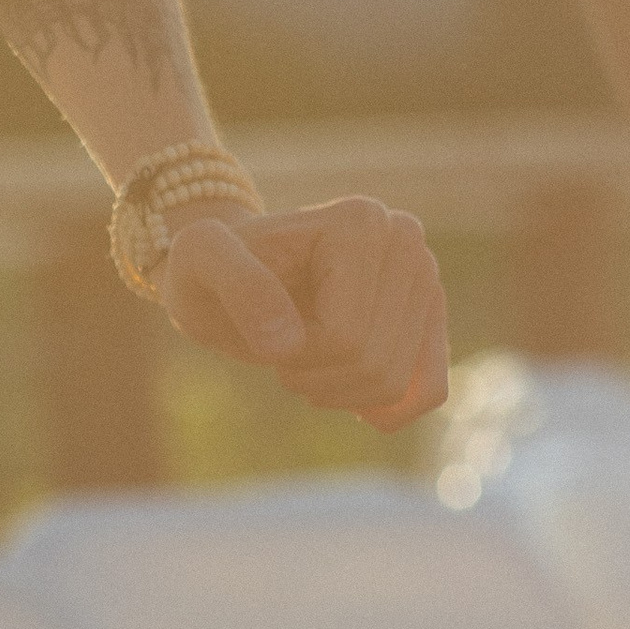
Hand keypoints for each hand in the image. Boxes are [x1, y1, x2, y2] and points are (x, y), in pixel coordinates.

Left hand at [157, 197, 449, 431]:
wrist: (231, 271)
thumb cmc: (210, 263)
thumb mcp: (198, 259)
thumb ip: (235, 284)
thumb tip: (287, 342)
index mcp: (361, 220)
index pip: (344, 336)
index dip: (296, 353)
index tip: (265, 323)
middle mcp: (406, 240)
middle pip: (375, 365)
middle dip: (317, 376)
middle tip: (282, 343)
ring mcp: (426, 279)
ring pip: (395, 386)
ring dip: (339, 391)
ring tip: (304, 354)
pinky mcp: (431, 318)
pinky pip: (427, 392)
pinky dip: (383, 408)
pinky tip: (344, 388)